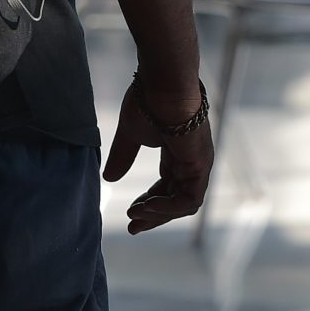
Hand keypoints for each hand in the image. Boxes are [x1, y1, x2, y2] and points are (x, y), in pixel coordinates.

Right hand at [104, 76, 214, 234]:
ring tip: (135, 214)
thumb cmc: (148, 101)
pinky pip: (189, 199)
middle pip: (176, 199)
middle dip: (154, 216)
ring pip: (184, 204)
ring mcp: (199, 162)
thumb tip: (109, 179)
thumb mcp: (130, 135)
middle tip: (132, 226)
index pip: (168, 187)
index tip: (130, 214)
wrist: (163, 83)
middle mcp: (191, 160)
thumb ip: (123, 157)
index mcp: (178, 153)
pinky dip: (168, 208)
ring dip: (158, 214)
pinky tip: (146, 206)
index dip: (150, 204)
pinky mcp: (201, 164)